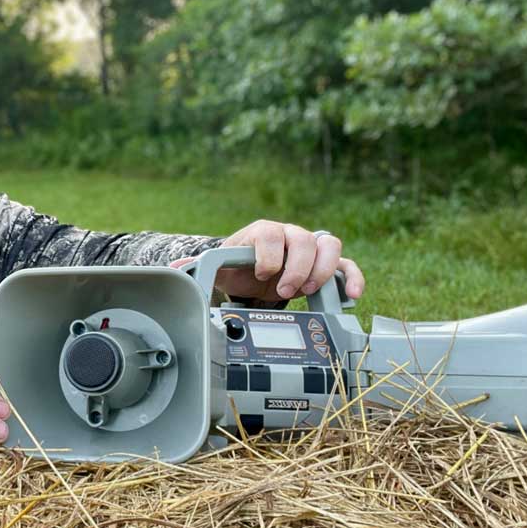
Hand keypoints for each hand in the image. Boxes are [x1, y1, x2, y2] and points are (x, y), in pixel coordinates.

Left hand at [171, 220, 364, 303]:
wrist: (254, 269)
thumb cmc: (238, 265)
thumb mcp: (220, 266)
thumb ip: (199, 266)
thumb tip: (175, 270)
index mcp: (262, 232)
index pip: (271, 233)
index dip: (270, 253)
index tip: (263, 273)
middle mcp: (290, 234)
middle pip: (304, 239)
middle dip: (296, 268)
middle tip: (284, 290)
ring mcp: (310, 248)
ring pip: (328, 246)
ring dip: (321, 270)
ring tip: (307, 291)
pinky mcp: (326, 265)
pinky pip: (346, 265)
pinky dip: (351, 277)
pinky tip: (351, 294)